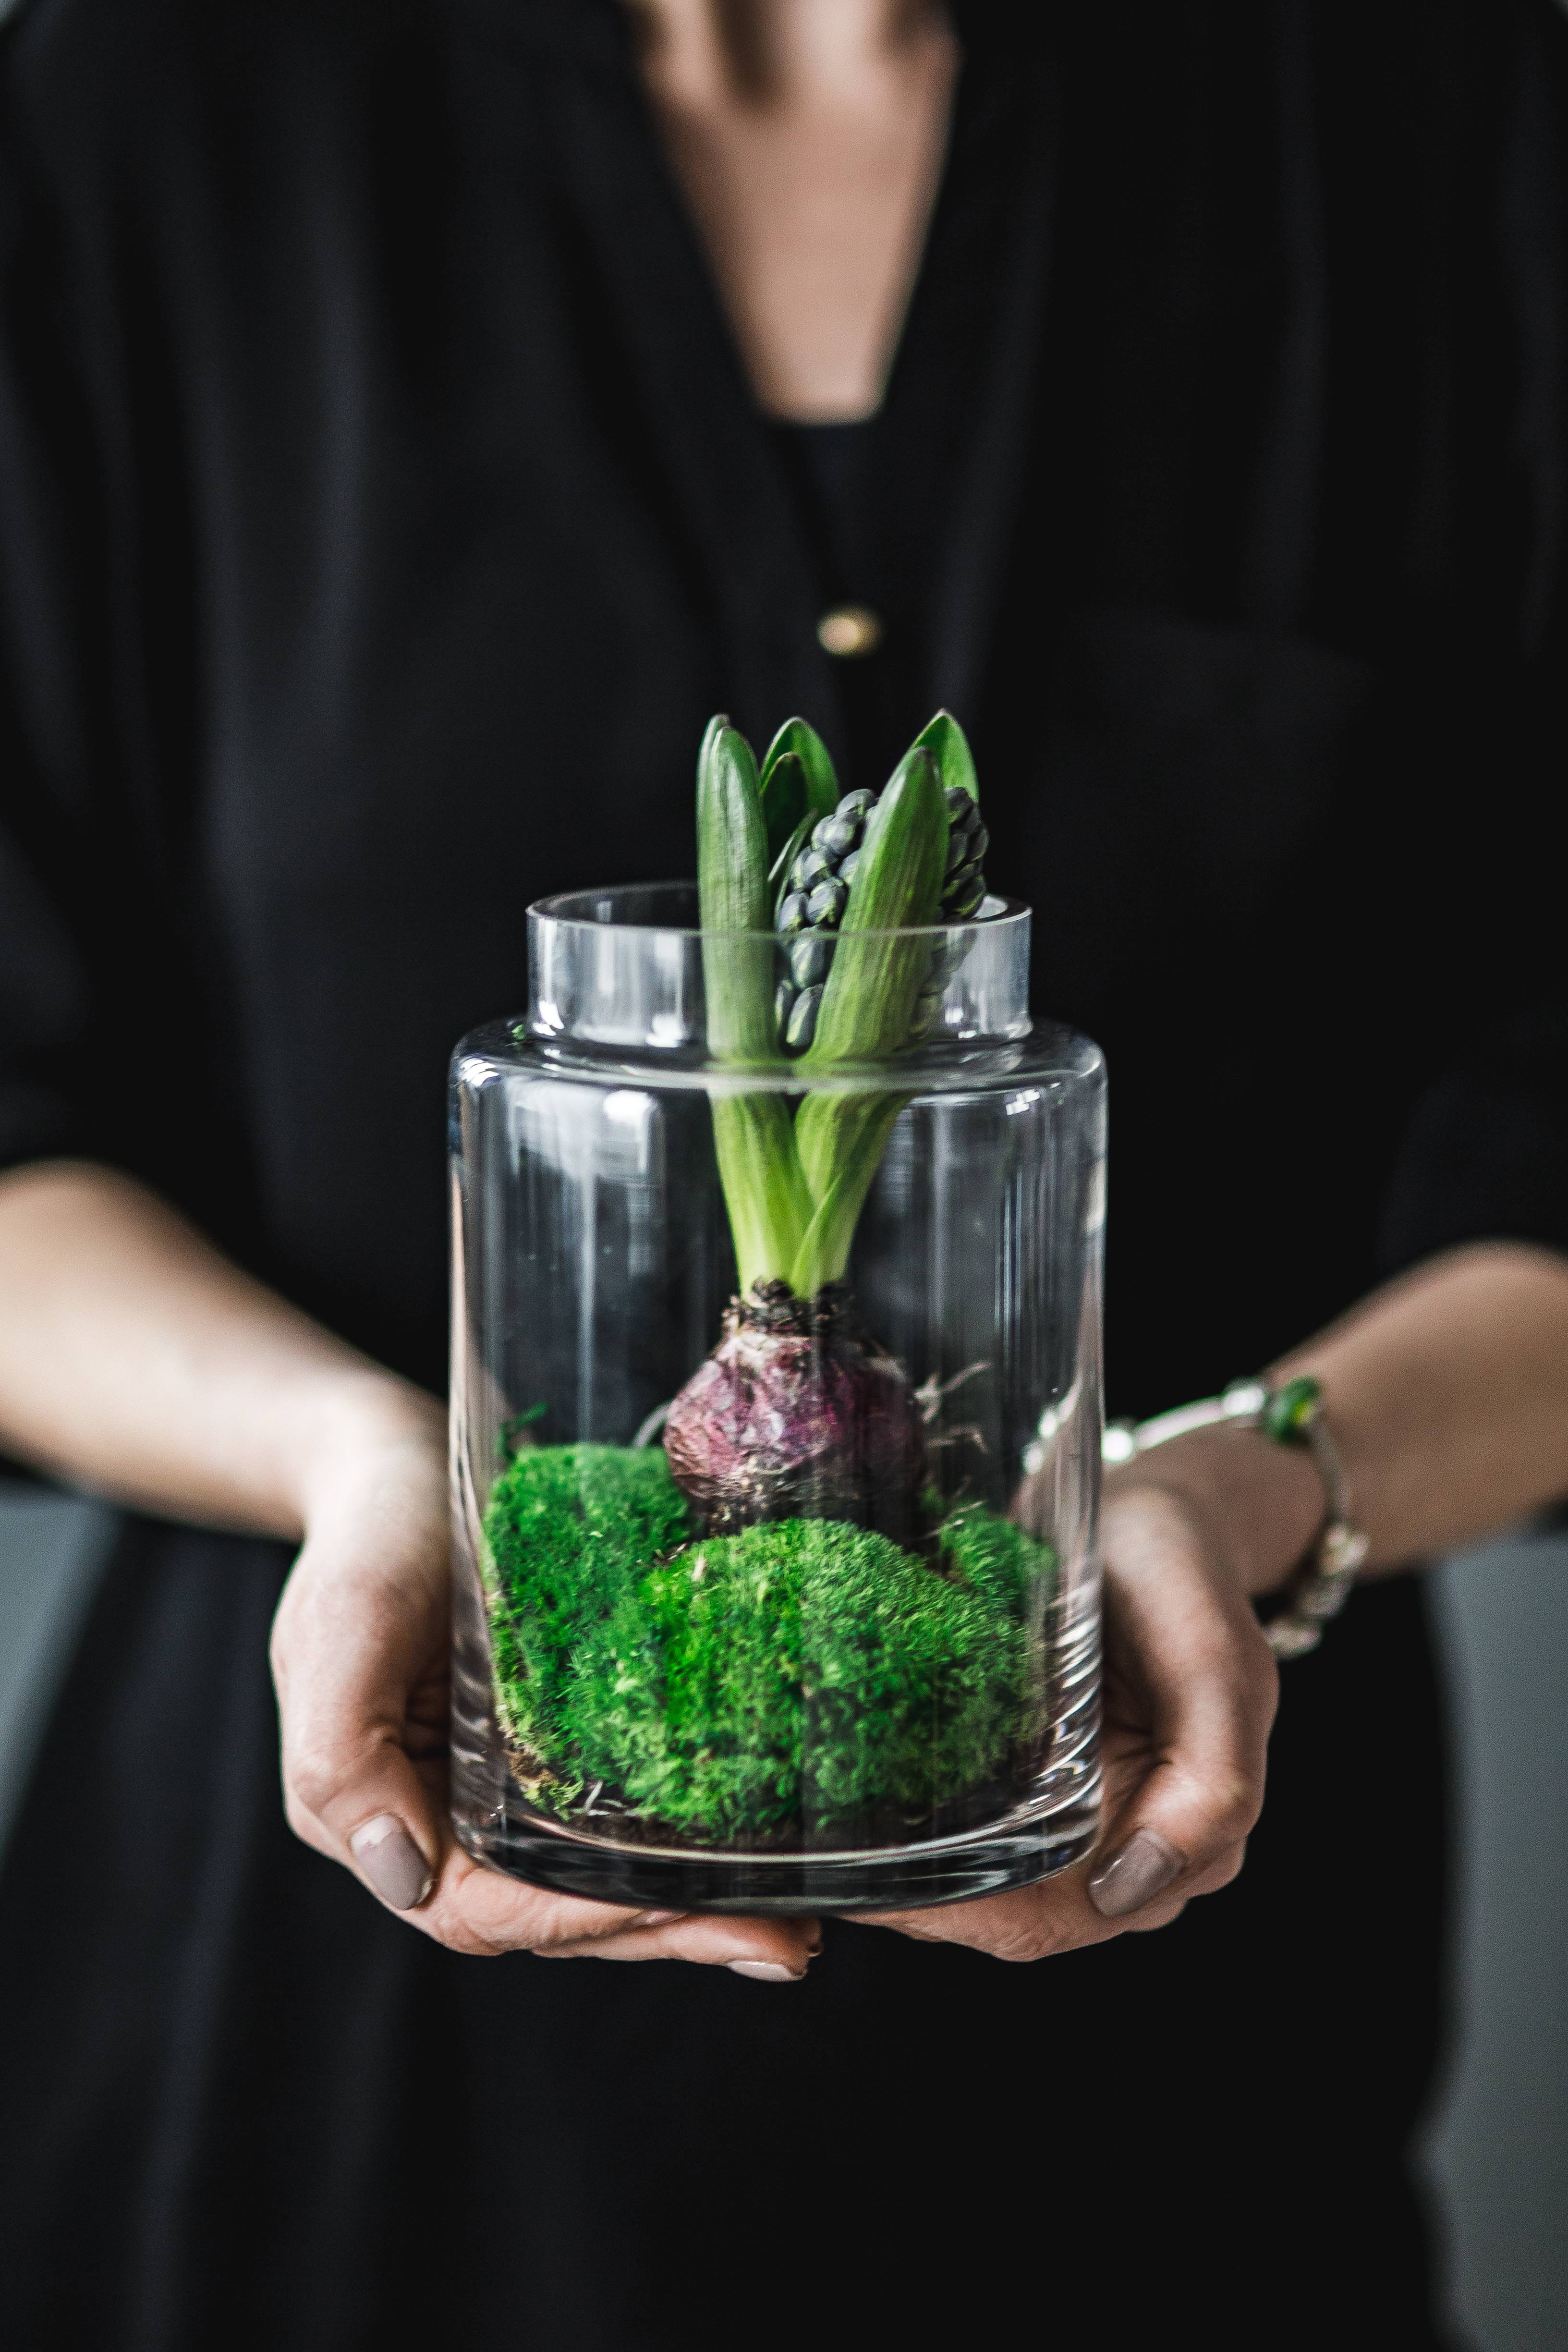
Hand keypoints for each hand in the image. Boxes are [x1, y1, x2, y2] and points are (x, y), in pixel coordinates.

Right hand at [270, 1392, 817, 1979]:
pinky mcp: (555, 1749)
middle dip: (670, 1931)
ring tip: (794, 1928)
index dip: (583, 1917)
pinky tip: (753, 1858)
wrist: (394, 1467)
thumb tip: (400, 1878)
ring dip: (692, 1912)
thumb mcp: (342, 1630)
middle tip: (785, 1944)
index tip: (678, 1905)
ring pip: (596, 1883)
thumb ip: (341, 1758)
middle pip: (560, 1913)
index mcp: (385, 1819)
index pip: (486, 1910)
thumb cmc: (366, 1541)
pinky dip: (679, 1849)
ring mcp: (507, 1793)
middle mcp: (448, 1825)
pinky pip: (613, 1822)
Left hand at [857, 1452, 1291, 1961]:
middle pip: (1010, 1919)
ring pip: (984, 1888)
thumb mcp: (1218, 1662)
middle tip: (818, 1874)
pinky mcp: (1035, 1778)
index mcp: (1181, 1838)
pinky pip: (971, 1833)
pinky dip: (914, 1836)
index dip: (971, 1914)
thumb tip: (1128, 1891)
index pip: (1062, 1918)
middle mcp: (1126, 1845)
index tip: (876, 1891)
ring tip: (818, 1851)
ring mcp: (1078, 1815)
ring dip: (905, 1882)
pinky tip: (849, 1813)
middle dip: (918, 1907)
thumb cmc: (1185, 1576)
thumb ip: (1214, 1784)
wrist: (1153, 1513)